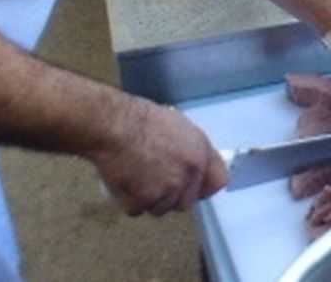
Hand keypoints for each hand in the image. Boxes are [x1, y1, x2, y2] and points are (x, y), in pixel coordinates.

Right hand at [92, 98, 226, 216]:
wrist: (113, 125)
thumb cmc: (139, 119)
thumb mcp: (178, 127)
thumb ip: (190, 150)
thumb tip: (192, 166)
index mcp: (199, 152)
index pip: (217, 181)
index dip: (202, 187)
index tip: (192, 188)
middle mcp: (188, 174)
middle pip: (185, 202)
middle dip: (170, 196)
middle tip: (152, 181)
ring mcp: (166, 190)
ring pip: (160, 209)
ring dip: (148, 199)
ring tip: (135, 176)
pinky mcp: (143, 201)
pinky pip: (137, 210)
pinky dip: (128, 200)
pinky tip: (122, 180)